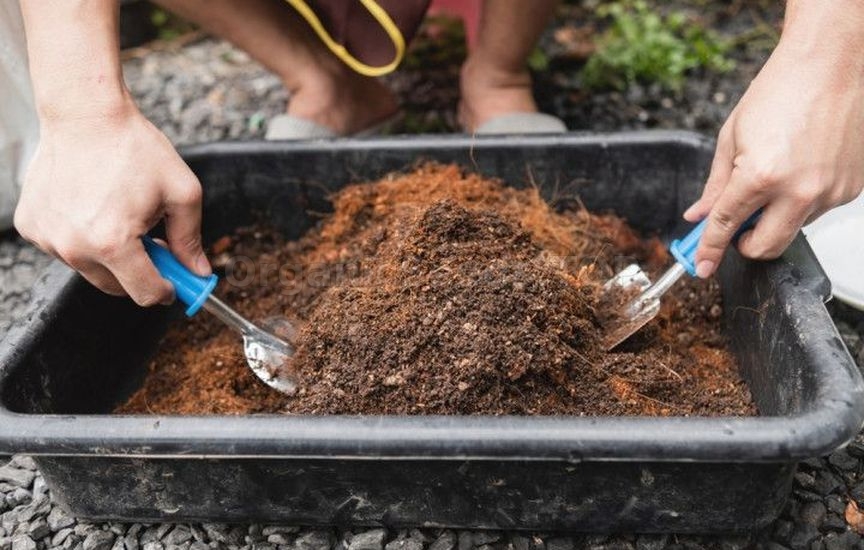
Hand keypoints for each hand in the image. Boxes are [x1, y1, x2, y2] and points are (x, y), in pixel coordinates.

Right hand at [14, 101, 210, 305]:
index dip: (166, 291)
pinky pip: (65, 248)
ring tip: (121, 215)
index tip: (174, 282)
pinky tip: (92, 207)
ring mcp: (48, 238)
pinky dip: (82, 238)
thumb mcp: (181, 193)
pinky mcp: (31, 226)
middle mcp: (75, 247)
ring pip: (90, 269)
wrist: (85, 115)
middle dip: (140, 271)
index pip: (145, 294)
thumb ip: (190, 238)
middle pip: (117, 287)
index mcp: (113, 242)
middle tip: (153, 241)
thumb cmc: (133, 148)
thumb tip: (198, 271)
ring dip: (110, 254)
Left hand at [684, 21, 863, 277]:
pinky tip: (799, 168)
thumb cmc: (780, 92)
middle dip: (744, 246)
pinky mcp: (851, 190)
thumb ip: (714, 185)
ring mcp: (830, 192)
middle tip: (734, 230)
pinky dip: (800, 201)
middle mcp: (799, 191)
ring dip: (774, 217)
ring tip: (774, 174)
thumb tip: (699, 216)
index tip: (701, 266)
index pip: (725, 226)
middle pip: (765, 247)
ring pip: (792, 228)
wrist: (829, 65)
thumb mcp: (731, 138)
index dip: (709, 250)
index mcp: (761, 177)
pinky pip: (816, 210)